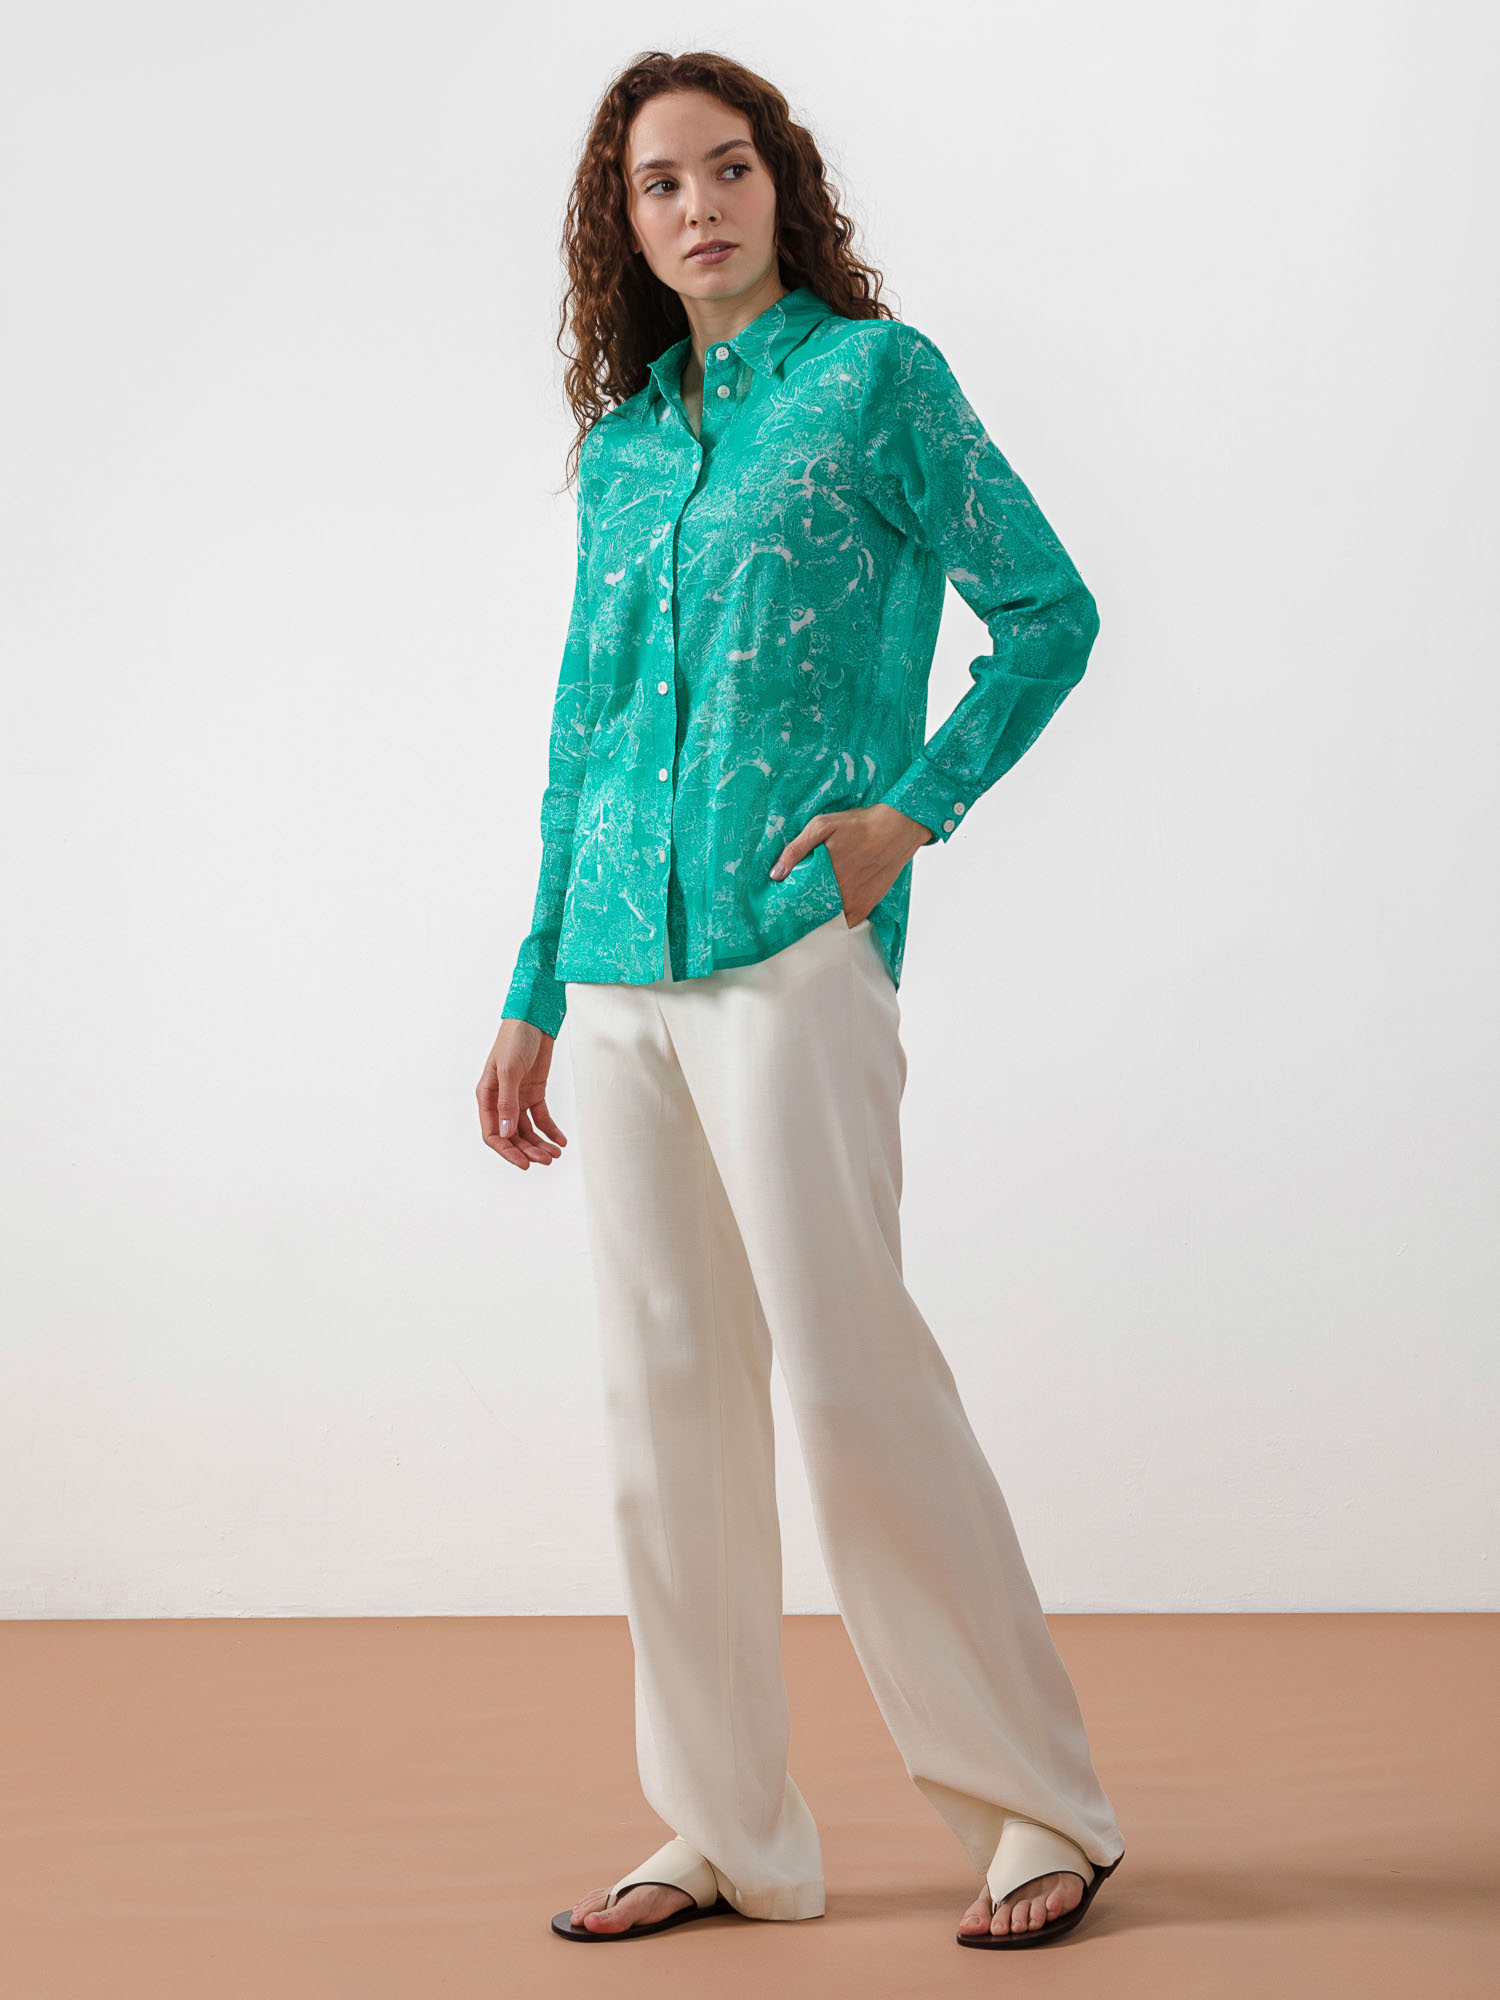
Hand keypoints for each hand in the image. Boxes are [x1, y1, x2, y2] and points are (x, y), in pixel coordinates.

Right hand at [477, 1018, 568, 1169]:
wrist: (534, 1019)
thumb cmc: (514, 1039)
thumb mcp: (509, 1071)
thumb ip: (507, 1102)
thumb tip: (505, 1133)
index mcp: (487, 1096)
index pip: (492, 1133)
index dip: (506, 1151)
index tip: (524, 1163)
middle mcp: (501, 1100)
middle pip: (512, 1136)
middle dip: (528, 1150)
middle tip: (546, 1160)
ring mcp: (518, 1097)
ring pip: (527, 1130)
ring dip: (540, 1144)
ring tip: (555, 1154)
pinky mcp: (534, 1092)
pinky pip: (541, 1118)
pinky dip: (550, 1131)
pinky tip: (560, 1141)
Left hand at [769, 803, 934, 923]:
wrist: (897, 829)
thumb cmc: (859, 825)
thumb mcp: (822, 825)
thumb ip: (796, 849)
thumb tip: (776, 874)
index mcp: (822, 874)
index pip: (794, 897)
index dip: (784, 900)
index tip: (776, 902)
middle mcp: (837, 892)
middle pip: (808, 910)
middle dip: (797, 909)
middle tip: (788, 907)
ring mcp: (852, 902)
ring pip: (825, 919)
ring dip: (815, 916)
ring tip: (806, 911)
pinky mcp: (866, 906)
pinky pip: (845, 924)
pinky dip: (836, 922)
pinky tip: (829, 914)